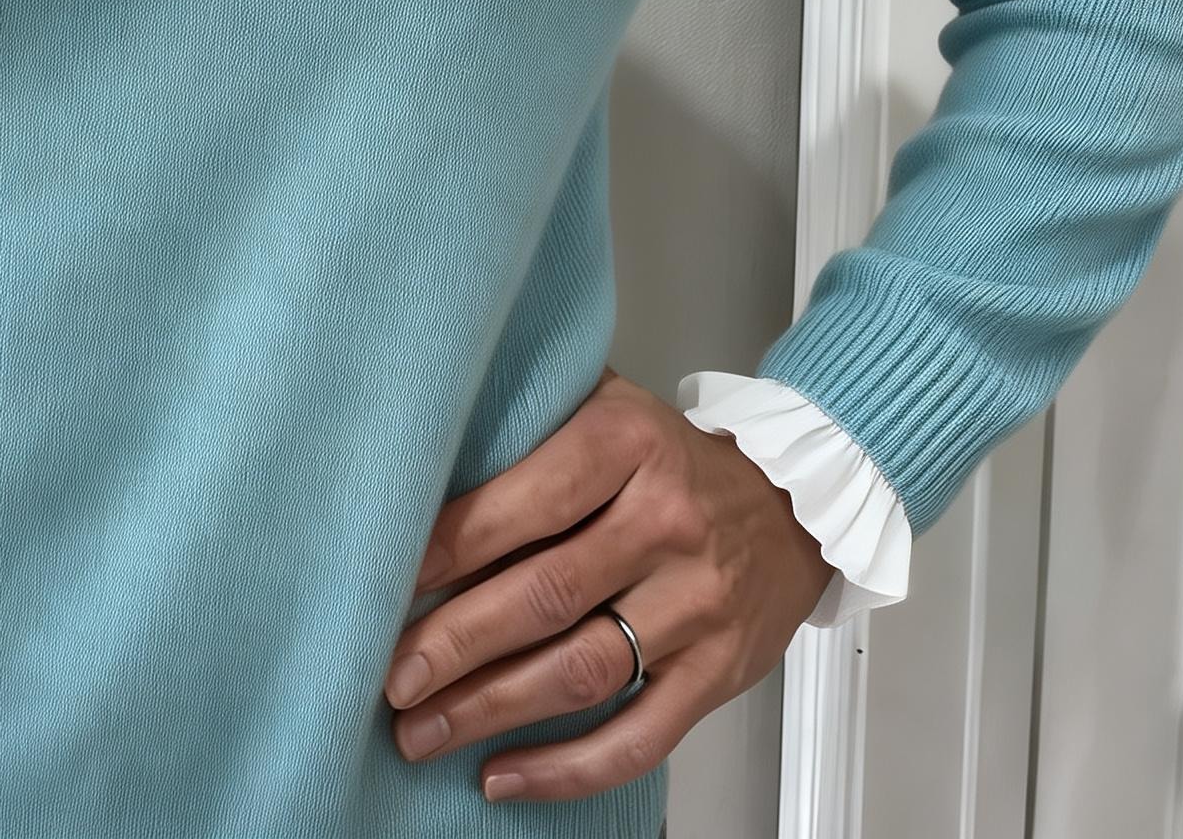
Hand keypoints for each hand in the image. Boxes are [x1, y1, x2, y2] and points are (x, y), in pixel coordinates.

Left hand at [384, 368, 834, 802]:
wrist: (792, 502)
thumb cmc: (672, 458)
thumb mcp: (608, 407)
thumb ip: (534, 421)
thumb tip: (426, 453)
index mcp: (629, 444)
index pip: (530, 500)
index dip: (454, 544)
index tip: (390, 579)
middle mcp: (666, 523)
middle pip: (544, 594)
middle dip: (455, 642)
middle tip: (391, 674)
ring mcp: (696, 605)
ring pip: (579, 671)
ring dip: (489, 710)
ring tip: (420, 730)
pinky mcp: (716, 674)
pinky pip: (638, 738)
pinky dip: (566, 767)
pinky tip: (502, 776)